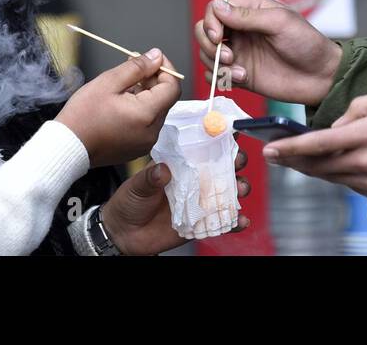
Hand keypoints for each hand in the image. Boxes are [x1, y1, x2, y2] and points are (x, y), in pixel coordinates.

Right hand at [56, 49, 179, 167]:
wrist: (67, 146)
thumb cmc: (83, 114)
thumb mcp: (109, 82)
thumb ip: (137, 67)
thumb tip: (157, 56)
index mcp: (147, 115)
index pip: (173, 87)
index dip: (166, 69)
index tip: (152, 59)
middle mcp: (152, 132)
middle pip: (165, 99)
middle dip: (153, 79)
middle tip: (133, 66)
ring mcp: (145, 143)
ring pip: (155, 110)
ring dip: (145, 94)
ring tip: (122, 85)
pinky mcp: (137, 148)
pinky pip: (147, 123)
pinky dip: (140, 109)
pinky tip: (121, 103)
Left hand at [100, 147, 251, 254]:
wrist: (125, 234)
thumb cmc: (130, 202)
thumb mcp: (136, 186)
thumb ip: (150, 178)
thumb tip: (163, 170)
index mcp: (179, 164)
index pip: (202, 147)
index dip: (217, 139)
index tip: (229, 132)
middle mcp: (193, 180)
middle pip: (222, 167)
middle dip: (235, 162)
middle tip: (237, 162)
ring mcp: (199, 201)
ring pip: (227, 192)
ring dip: (239, 188)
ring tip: (241, 189)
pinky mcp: (201, 223)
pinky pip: (223, 221)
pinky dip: (235, 221)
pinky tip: (241, 220)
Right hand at [194, 0, 342, 106]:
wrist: (321, 77)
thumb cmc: (307, 44)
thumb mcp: (280, 22)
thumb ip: (247, 16)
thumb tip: (217, 5)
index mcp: (250, 11)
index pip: (215, 9)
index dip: (210, 22)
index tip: (218, 36)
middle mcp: (240, 30)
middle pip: (204, 31)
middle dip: (208, 44)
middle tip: (227, 56)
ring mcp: (239, 52)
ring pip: (206, 54)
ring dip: (216, 64)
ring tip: (239, 71)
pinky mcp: (240, 74)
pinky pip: (215, 75)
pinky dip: (220, 78)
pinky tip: (241, 79)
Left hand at [260, 86, 366, 204]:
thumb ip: (361, 105)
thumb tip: (339, 123)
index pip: (319, 143)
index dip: (291, 148)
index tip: (270, 150)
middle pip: (320, 166)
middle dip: (294, 162)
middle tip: (275, 157)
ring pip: (334, 178)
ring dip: (315, 170)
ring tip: (301, 160)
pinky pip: (354, 186)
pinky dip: (342, 175)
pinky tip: (339, 166)